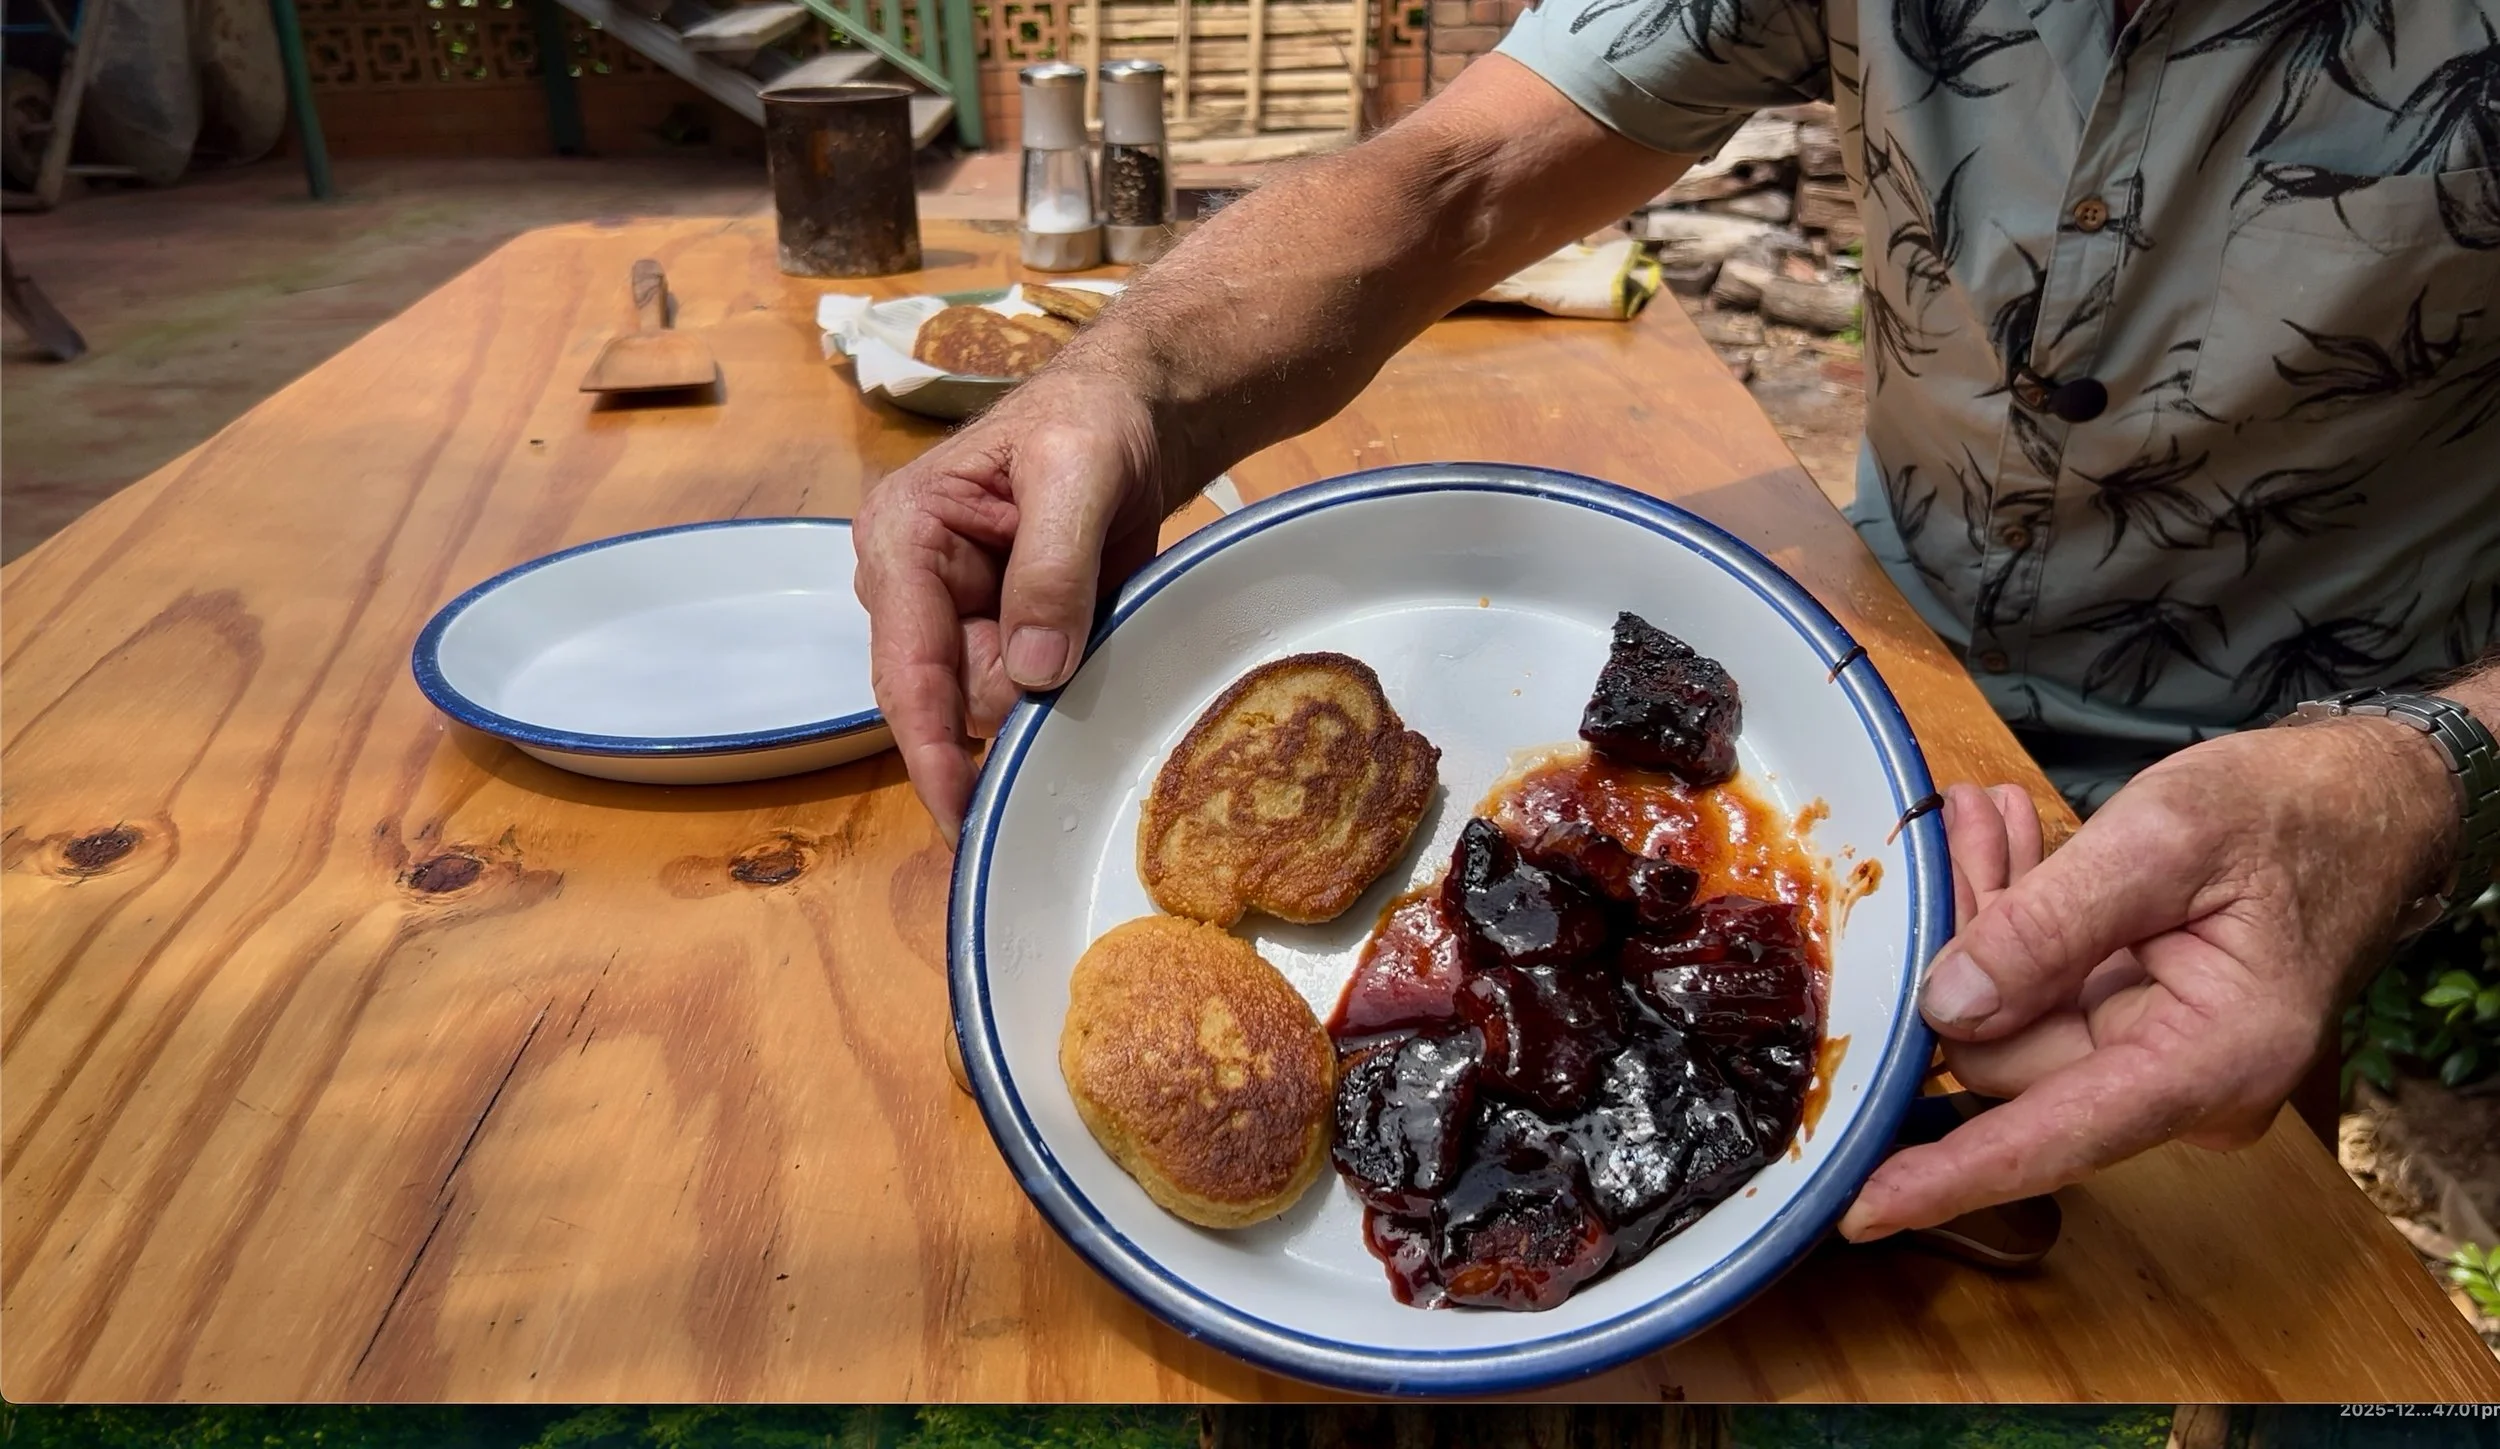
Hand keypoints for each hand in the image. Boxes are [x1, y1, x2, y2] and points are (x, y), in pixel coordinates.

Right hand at [852, 368, 1174, 839]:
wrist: (1137, 411)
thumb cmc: (1091, 419)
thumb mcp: (1077, 472)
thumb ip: (1053, 567)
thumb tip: (1032, 674)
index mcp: (902, 538)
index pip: (905, 665)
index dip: (932, 748)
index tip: (962, 815)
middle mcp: (911, 588)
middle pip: (948, 699)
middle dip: (1013, 703)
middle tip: (1085, 640)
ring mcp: (955, 617)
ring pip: (990, 704)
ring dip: (1049, 691)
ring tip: (1097, 612)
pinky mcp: (999, 634)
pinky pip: (1025, 693)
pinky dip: (1065, 686)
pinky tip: (1094, 638)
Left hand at [1839, 719, 2456, 1239]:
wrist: (2359, 809)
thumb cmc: (2286, 816)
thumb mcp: (2164, 837)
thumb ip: (2050, 922)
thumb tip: (1948, 1004)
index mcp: (2211, 1061)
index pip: (2056, 1137)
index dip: (1950, 1174)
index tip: (1864, 1208)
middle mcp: (2180, 1088)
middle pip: (2001, 1055)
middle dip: (1964, 945)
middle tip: (1968, 827)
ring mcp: (2150, 1066)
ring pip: (2001, 1018)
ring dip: (1981, 918)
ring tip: (1989, 818)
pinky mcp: (2126, 1036)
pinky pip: (2029, 996)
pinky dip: (2007, 924)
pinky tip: (2004, 845)